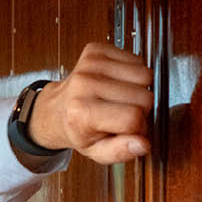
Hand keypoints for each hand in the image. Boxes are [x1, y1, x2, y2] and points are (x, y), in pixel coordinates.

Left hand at [27, 43, 152, 163]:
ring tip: (120, 98)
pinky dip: (132, 73)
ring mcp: (90, 64)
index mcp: (82, 113)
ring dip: (139, 89)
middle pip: (144, 96)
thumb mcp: (95, 151)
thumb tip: (142, 144)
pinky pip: (137, 59)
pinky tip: (118, 83)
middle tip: (124, 113)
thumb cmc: (77, 129)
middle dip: (141, 108)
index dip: (139, 127)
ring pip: (145, 75)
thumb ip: (120, 151)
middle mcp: (84, 84)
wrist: (56, 109)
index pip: (133, 118)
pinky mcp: (96, 50)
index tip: (130, 129)